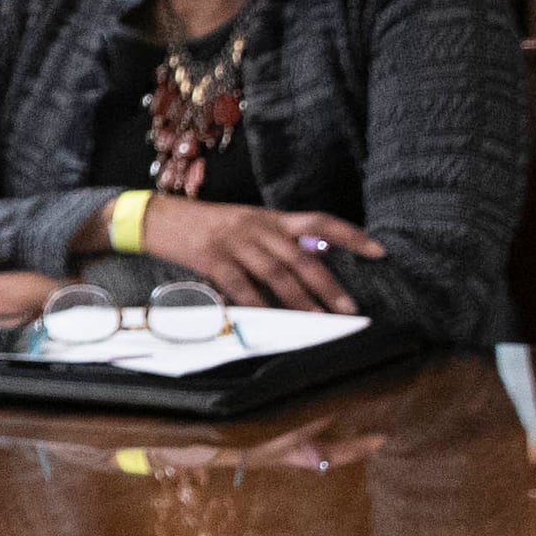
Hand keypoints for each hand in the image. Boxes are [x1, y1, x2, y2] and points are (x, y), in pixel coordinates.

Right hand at [135, 198, 379, 314]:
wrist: (157, 217)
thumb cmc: (204, 225)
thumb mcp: (245, 223)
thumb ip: (277, 238)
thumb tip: (315, 254)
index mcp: (269, 217)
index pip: (320, 221)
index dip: (351, 236)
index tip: (378, 252)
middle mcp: (257, 227)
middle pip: (301, 256)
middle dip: (328, 284)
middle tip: (349, 307)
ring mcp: (234, 242)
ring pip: (276, 272)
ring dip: (300, 298)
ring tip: (319, 318)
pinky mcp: (211, 257)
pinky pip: (240, 284)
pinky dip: (257, 303)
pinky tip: (271, 318)